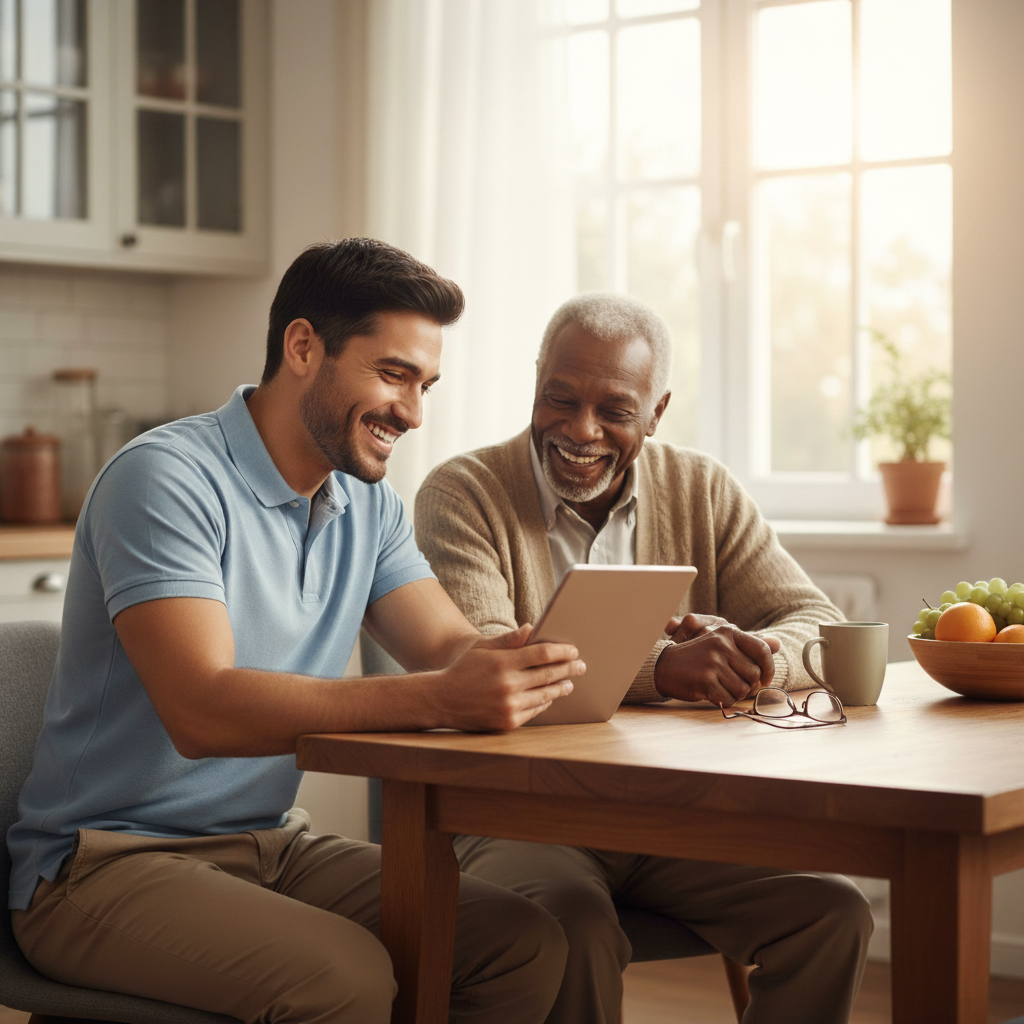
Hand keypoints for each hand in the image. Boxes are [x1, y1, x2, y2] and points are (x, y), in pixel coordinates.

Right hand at [429, 624, 585, 731]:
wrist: (441, 700)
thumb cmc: (463, 670)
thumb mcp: (482, 649)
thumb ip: (508, 640)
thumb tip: (532, 628)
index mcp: (503, 662)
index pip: (542, 654)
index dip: (562, 652)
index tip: (573, 650)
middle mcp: (508, 685)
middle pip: (548, 675)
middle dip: (569, 669)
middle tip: (581, 666)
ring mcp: (508, 705)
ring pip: (545, 695)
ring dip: (561, 688)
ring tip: (569, 683)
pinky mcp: (507, 722)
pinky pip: (534, 711)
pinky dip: (545, 702)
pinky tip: (550, 697)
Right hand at [654, 618, 780, 706]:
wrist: (664, 665)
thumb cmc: (698, 656)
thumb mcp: (722, 643)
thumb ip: (749, 646)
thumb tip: (778, 644)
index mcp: (727, 632)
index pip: (762, 650)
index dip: (769, 668)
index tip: (765, 679)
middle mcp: (721, 644)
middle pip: (754, 674)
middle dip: (749, 685)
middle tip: (735, 685)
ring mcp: (712, 662)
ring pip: (743, 689)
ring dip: (735, 694)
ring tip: (721, 687)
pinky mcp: (705, 680)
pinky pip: (728, 699)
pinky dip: (724, 701)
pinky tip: (712, 693)